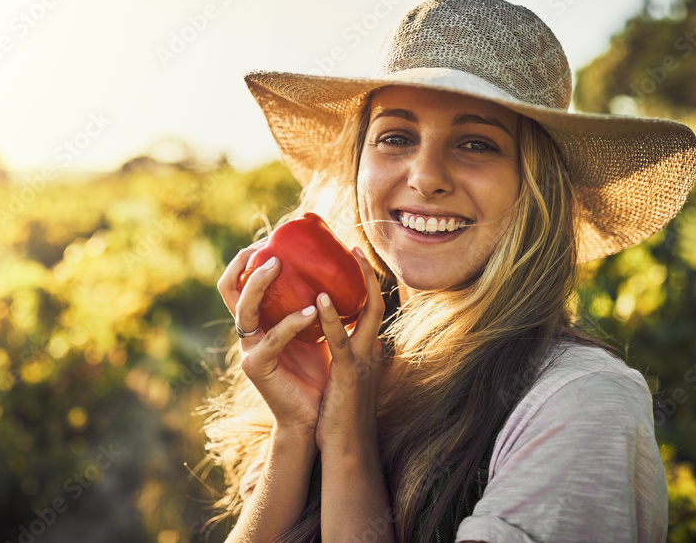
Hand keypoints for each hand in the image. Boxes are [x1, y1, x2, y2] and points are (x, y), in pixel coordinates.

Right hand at [218, 240, 330, 432]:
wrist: (318, 414)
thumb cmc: (322, 368)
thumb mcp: (320, 326)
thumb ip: (320, 298)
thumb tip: (343, 261)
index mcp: (259, 318)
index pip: (239, 280)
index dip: (247, 256)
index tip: (272, 237)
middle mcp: (248, 331)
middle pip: (230, 288)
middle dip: (245, 263)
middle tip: (269, 247)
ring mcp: (248, 349)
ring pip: (243, 309)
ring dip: (259, 284)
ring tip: (279, 264)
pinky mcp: (257, 368)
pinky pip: (272, 339)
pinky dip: (292, 322)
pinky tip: (313, 311)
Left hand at [313, 247, 384, 455]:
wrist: (346, 448)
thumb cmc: (339, 415)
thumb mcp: (343, 377)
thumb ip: (341, 354)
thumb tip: (328, 334)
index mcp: (367, 352)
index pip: (370, 310)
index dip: (366, 284)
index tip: (355, 259)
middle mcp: (370, 352)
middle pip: (377, 303)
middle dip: (369, 275)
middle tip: (355, 247)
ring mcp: (363, 362)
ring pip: (369, 314)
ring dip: (362, 283)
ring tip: (350, 256)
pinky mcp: (348, 374)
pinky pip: (341, 340)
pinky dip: (332, 318)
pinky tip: (319, 298)